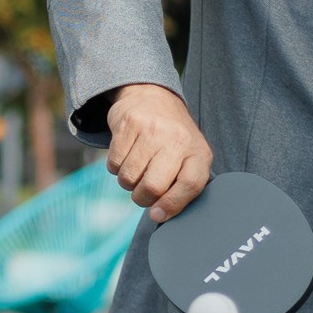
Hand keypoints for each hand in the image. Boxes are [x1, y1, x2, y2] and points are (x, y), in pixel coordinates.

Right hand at [104, 83, 211, 221]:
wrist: (152, 96)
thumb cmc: (172, 138)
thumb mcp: (188, 158)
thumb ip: (181, 186)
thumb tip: (159, 216)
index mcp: (198, 152)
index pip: (190, 185)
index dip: (172, 205)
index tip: (157, 214)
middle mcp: (178, 138)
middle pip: (153, 186)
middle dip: (142, 198)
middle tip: (143, 191)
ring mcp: (153, 129)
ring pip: (129, 178)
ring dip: (127, 182)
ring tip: (136, 169)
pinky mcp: (129, 123)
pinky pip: (114, 163)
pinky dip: (116, 167)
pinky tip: (126, 154)